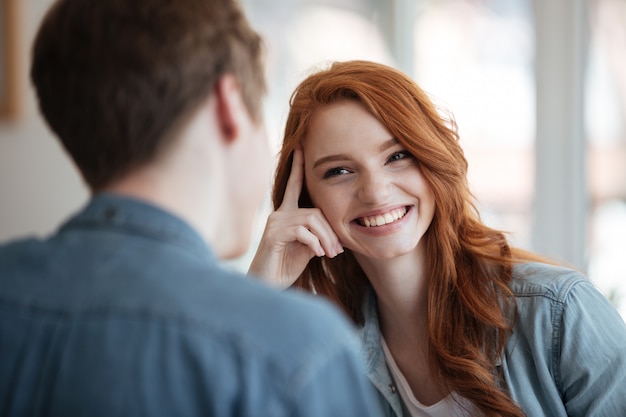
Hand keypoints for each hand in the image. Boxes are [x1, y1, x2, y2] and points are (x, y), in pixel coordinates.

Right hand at [248, 147, 342, 287]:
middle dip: (330, 231)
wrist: (267, 286)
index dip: (297, 168)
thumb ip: (318, 236)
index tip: (300, 148)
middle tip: (337, 250)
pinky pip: (302, 230)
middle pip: (314, 211)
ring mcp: (274, 223)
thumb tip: (336, 236)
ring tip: (329, 254)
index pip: (293, 186)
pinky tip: (317, 254)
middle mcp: (279, 214)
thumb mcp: (307, 249)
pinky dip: (314, 243)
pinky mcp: (273, 234)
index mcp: (286, 215)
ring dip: (325, 238)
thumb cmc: (286, 267)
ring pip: (311, 220)